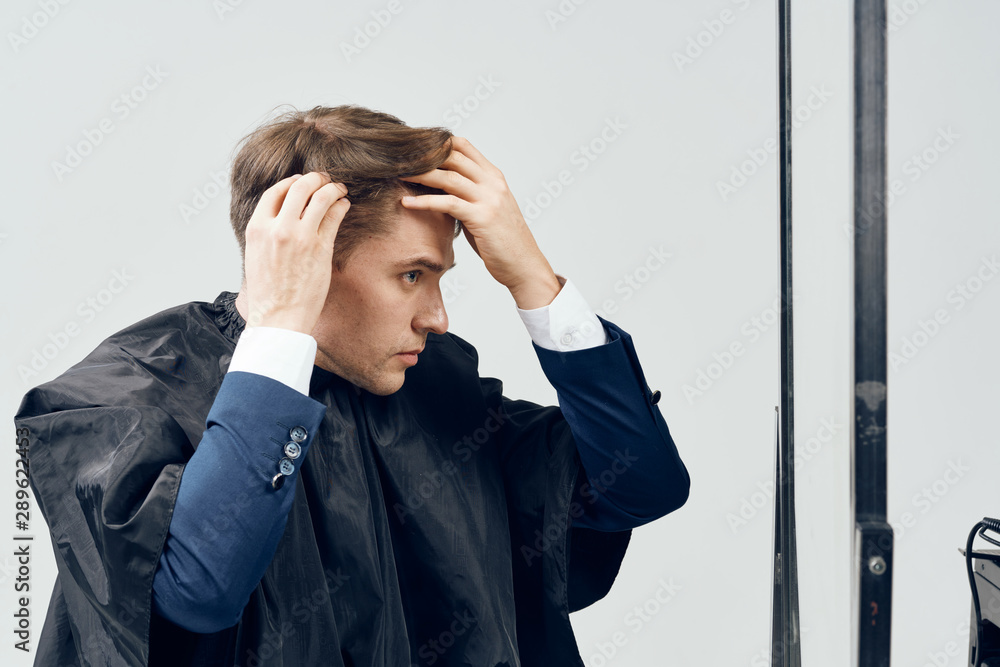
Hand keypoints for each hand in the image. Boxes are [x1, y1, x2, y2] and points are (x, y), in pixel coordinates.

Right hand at [242, 172, 349, 332]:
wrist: (278, 318)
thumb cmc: (269, 292)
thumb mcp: (256, 255)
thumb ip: (266, 232)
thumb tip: (280, 216)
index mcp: (257, 228)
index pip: (275, 192)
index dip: (290, 182)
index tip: (301, 181)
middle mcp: (278, 228)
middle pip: (299, 186)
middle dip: (314, 178)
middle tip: (324, 178)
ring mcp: (301, 236)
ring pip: (320, 196)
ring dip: (332, 188)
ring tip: (339, 189)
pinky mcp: (321, 248)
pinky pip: (334, 215)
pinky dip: (341, 205)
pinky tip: (344, 205)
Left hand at [399, 136, 560, 309]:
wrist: (524, 265)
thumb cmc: (502, 242)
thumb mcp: (486, 210)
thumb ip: (467, 195)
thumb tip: (439, 188)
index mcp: (494, 177)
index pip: (463, 146)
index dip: (436, 143)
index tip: (412, 149)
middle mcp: (493, 182)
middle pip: (453, 156)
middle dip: (423, 156)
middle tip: (397, 158)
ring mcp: (489, 198)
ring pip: (449, 176)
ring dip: (419, 174)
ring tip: (397, 175)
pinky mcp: (482, 217)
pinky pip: (448, 203)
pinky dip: (424, 201)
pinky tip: (407, 203)